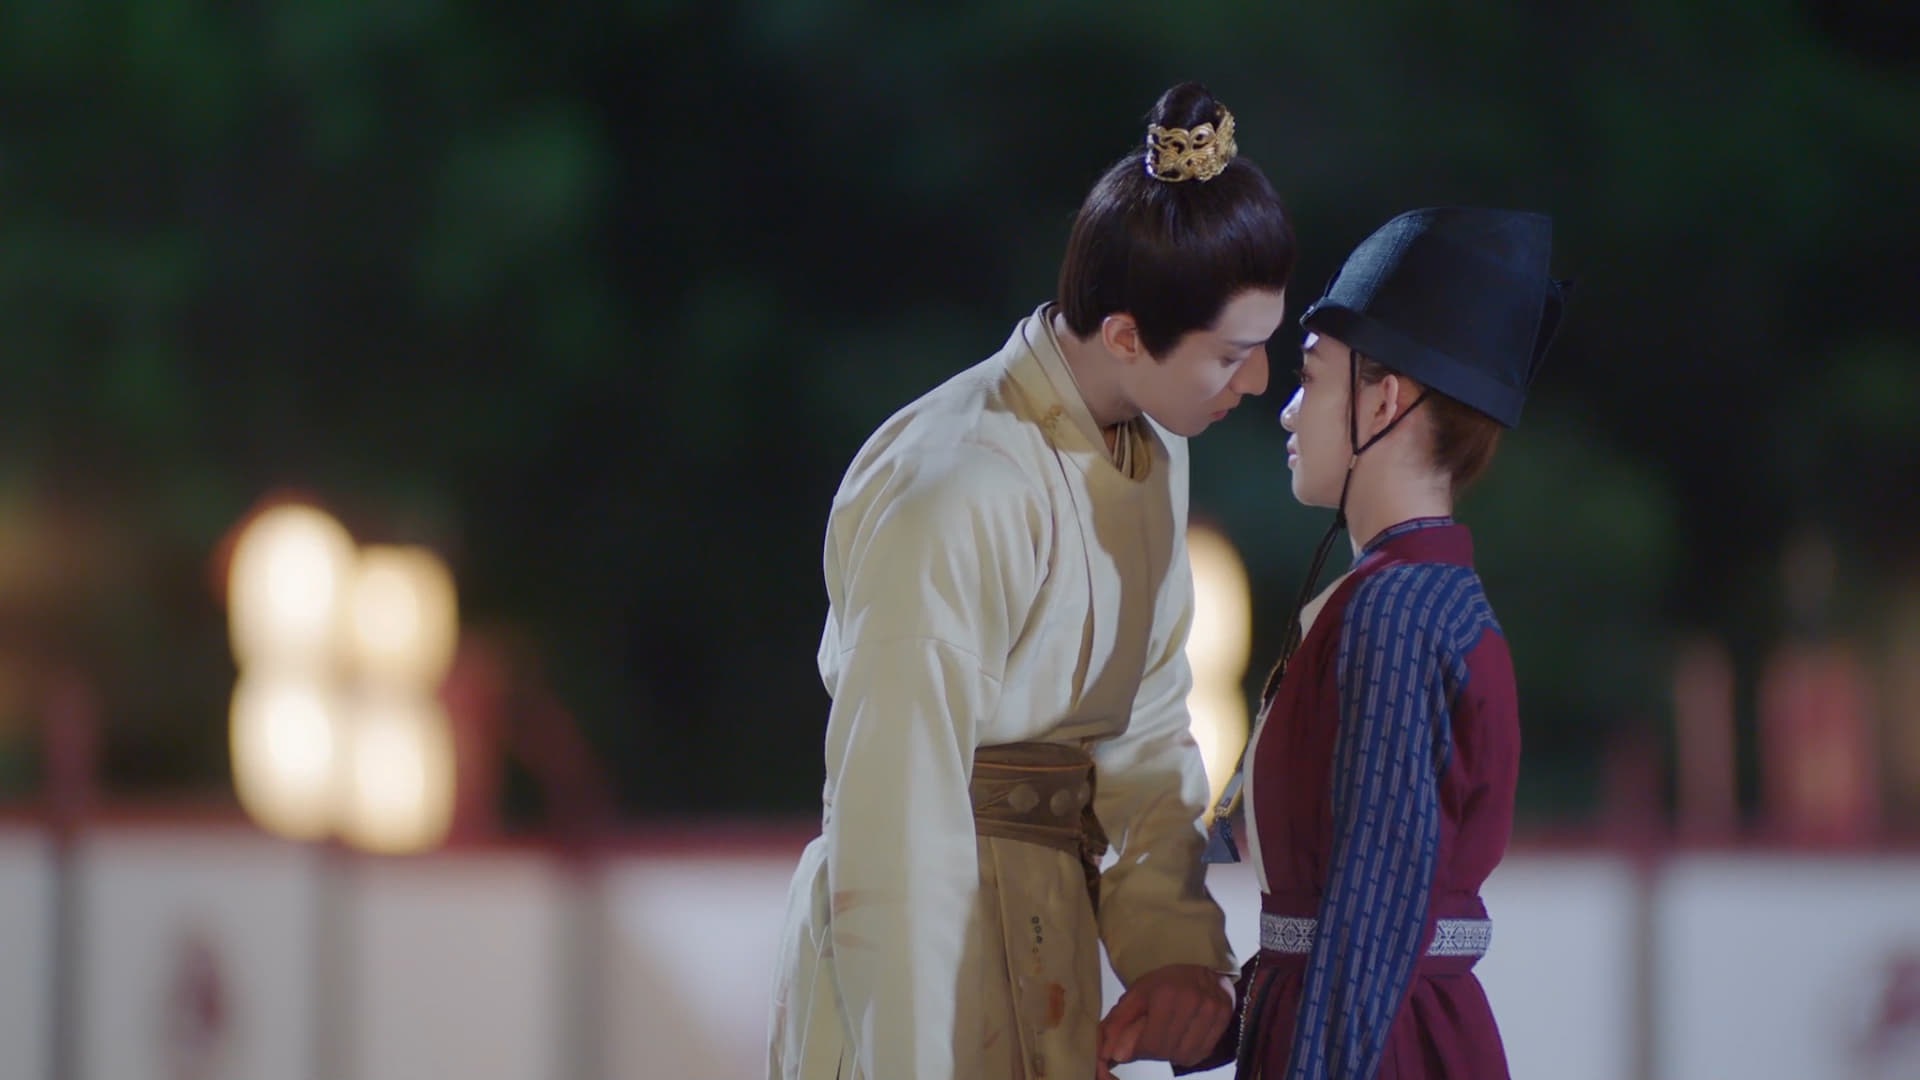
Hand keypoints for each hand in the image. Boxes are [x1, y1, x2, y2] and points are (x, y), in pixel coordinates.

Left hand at [1095, 963, 1234, 1075]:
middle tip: (1151, 1038)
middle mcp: (1193, 1001)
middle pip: (1167, 1050)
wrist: (1199, 968)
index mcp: (1166, 994)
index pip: (1151, 1043)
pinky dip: (1190, 1052)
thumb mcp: (1135, 995)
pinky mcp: (1224, 1018)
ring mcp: (1212, 1010)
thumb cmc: (1164, 982)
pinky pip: (1203, 1052)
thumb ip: (1119, 1023)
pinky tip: (1184, 1038)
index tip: (1136, 1044)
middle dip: (1154, 1051)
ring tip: (1168, 1035)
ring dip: (1172, 1053)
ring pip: (1185, 1054)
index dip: (1139, 1050)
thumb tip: (1111, 1054)